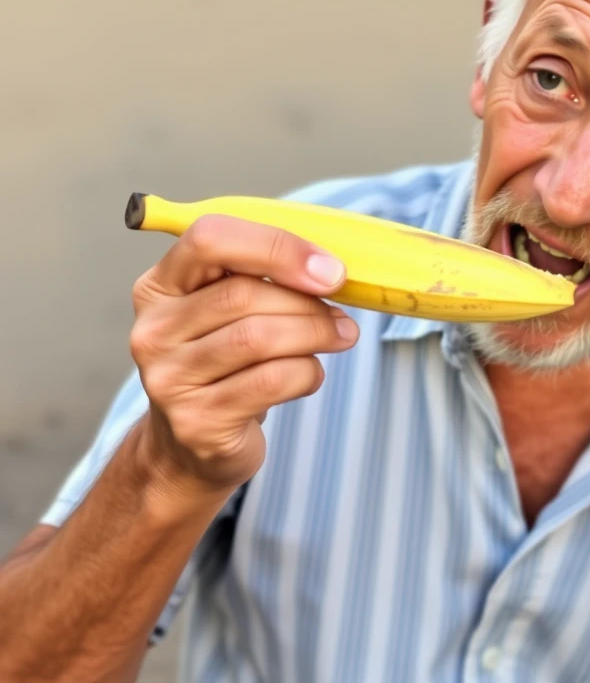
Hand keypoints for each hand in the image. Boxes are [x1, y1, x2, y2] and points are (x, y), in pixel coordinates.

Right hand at [129, 215, 357, 492]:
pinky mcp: (196, 420)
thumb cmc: (225, 361)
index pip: (210, 238)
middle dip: (307, 302)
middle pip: (242, 294)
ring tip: (341, 336)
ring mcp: (168, 377)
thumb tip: (329, 269)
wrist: (191, 444)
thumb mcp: (231, 310)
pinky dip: (307, 372)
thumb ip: (265, 278)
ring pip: (258, 338)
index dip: (276, 247)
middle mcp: (154, 329)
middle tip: (341, 315)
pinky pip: (270, 381)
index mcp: (160, 285)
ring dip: (315, 334)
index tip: (328, 269)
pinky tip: (311, 373)